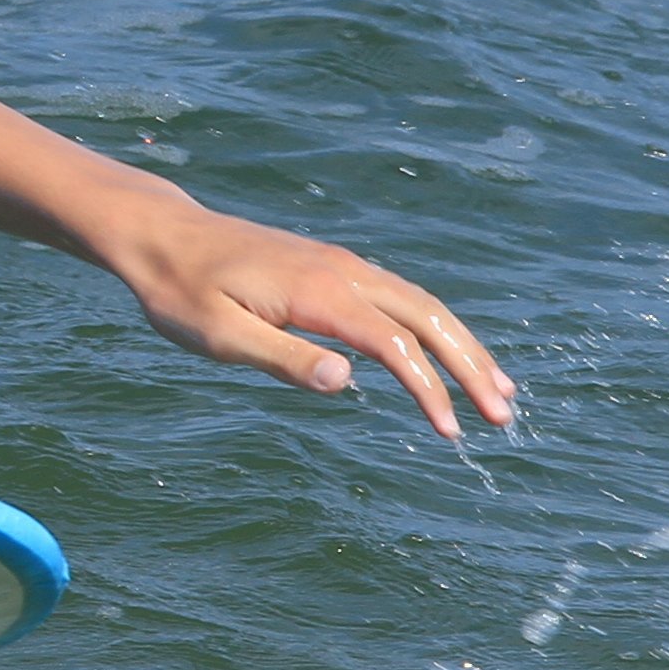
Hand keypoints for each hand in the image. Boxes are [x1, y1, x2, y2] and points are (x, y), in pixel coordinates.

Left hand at [102, 201, 517, 442]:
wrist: (163, 236)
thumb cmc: (181, 293)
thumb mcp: (218, 335)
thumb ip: (282, 358)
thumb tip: (346, 382)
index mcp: (319, 291)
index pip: (394, 345)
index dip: (429, 389)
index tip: (449, 433)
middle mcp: (343, 271)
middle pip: (427, 317)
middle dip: (470, 365)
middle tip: (504, 415)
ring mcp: (341, 265)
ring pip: (420, 303)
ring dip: (462, 345)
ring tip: (496, 389)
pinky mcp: (333, 268)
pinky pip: (399, 297)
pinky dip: (433, 327)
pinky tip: (443, 353)